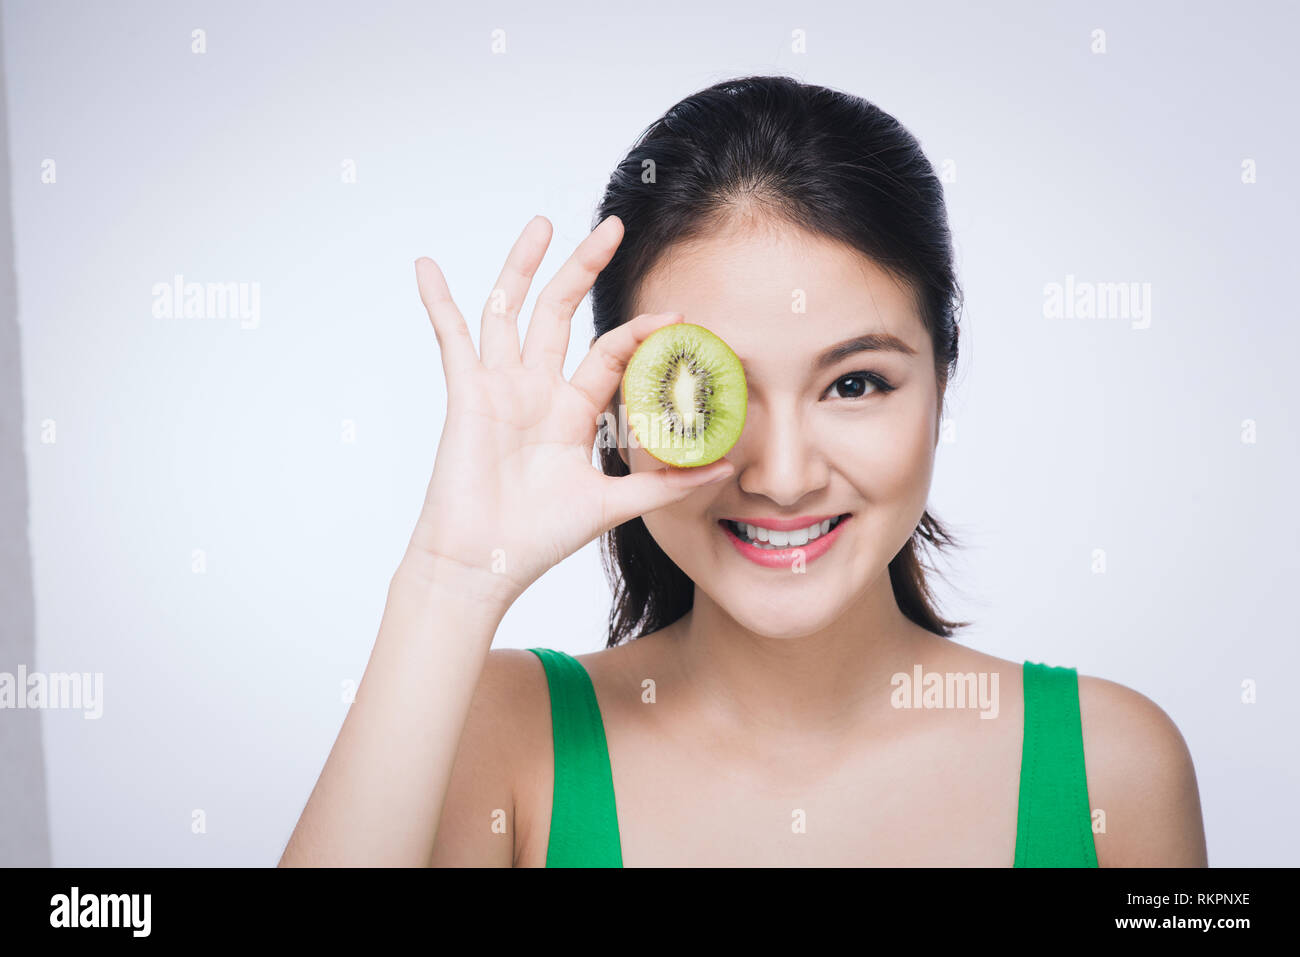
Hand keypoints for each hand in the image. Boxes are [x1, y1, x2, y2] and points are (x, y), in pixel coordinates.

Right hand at [405, 215, 734, 604]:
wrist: (485, 562)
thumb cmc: (539, 537)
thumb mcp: (612, 504)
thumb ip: (664, 485)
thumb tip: (723, 470)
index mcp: (572, 411)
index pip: (610, 352)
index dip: (642, 332)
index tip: (679, 316)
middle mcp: (537, 390)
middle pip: (563, 313)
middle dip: (585, 269)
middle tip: (613, 227)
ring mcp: (500, 387)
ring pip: (512, 311)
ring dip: (523, 266)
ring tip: (542, 223)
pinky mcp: (467, 393)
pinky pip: (450, 338)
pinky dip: (437, 302)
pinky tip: (426, 266)